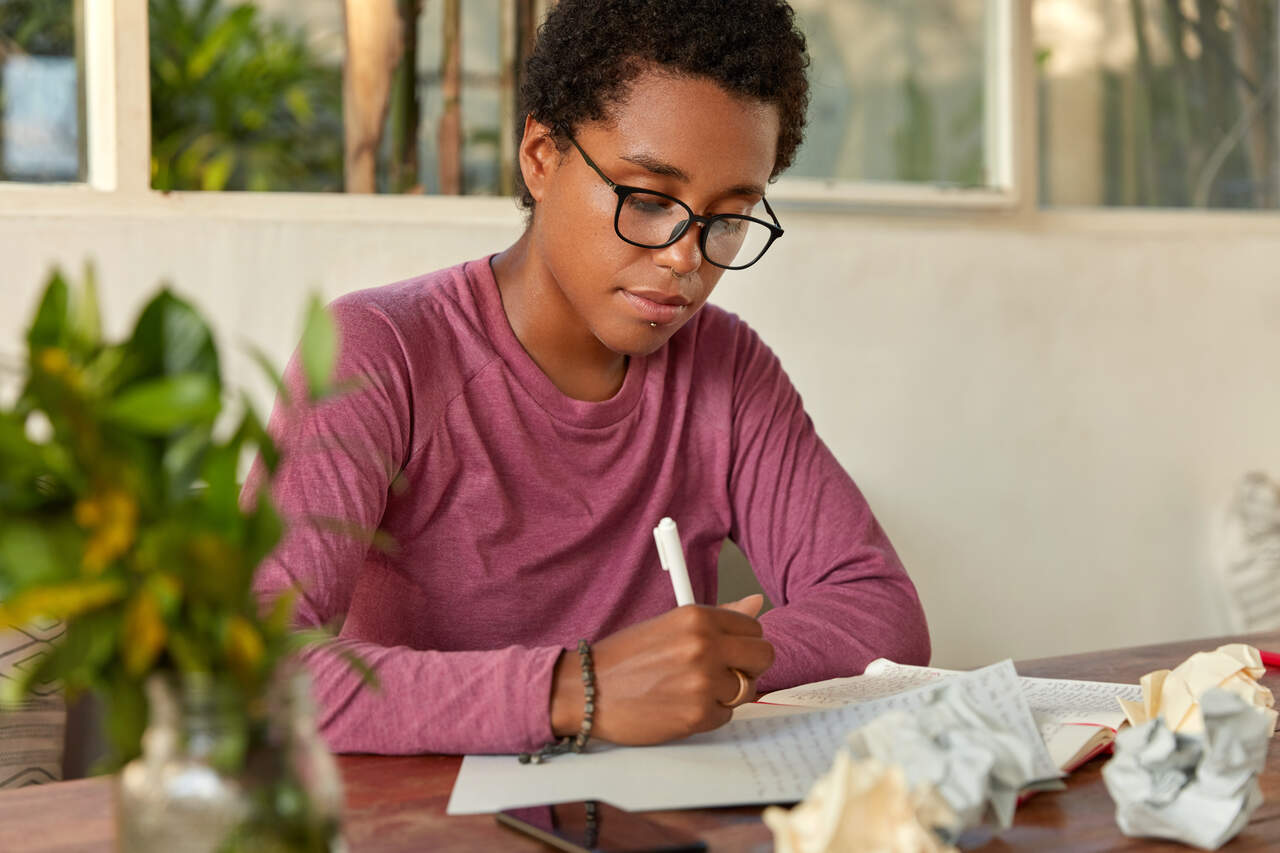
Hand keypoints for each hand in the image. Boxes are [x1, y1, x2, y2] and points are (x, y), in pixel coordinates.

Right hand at [550, 594, 773, 744]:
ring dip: (726, 693)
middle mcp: (704, 646)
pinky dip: (709, 714)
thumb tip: (757, 603)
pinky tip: (682, 705)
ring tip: (694, 689)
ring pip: (747, 689)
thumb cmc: (624, 657)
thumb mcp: (670, 625)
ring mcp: (703, 683)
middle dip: (748, 666)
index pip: (753, 627)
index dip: (744, 642)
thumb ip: (718, 616)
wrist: (587, 690)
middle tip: (724, 672)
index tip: (731, 650)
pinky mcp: (698, 715)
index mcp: (697, 617)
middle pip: (763, 657)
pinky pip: (726, 715)